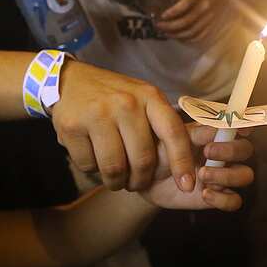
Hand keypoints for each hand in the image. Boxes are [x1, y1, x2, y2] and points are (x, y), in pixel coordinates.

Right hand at [51, 61, 193, 193]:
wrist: (71, 80)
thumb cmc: (116, 97)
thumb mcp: (144, 99)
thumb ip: (164, 125)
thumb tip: (195, 155)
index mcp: (149, 97)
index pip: (173, 133)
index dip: (182, 162)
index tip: (188, 186)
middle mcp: (125, 104)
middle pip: (142, 160)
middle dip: (140, 180)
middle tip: (135, 183)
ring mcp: (97, 114)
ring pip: (114, 168)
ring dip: (115, 182)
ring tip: (115, 177)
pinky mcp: (72, 127)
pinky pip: (88, 165)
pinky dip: (92, 169)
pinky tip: (93, 155)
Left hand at [141, 124, 254, 210]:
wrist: (147, 179)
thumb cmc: (160, 153)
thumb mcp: (174, 138)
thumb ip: (198, 133)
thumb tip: (219, 124)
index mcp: (214, 134)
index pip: (238, 127)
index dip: (244, 125)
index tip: (240, 128)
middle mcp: (223, 154)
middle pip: (246, 150)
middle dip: (230, 150)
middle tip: (207, 151)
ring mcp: (222, 175)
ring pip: (245, 175)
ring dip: (227, 175)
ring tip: (202, 175)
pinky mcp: (218, 196)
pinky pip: (234, 200)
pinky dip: (222, 198)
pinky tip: (204, 193)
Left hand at [156, 0, 230, 44]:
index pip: (184, 5)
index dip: (172, 12)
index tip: (161, 16)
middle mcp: (205, 5)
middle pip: (186, 21)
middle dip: (170, 26)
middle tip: (158, 26)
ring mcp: (210, 16)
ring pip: (192, 31)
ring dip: (176, 35)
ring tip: (165, 33)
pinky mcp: (212, 24)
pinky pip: (199, 36)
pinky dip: (187, 39)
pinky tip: (178, 37)